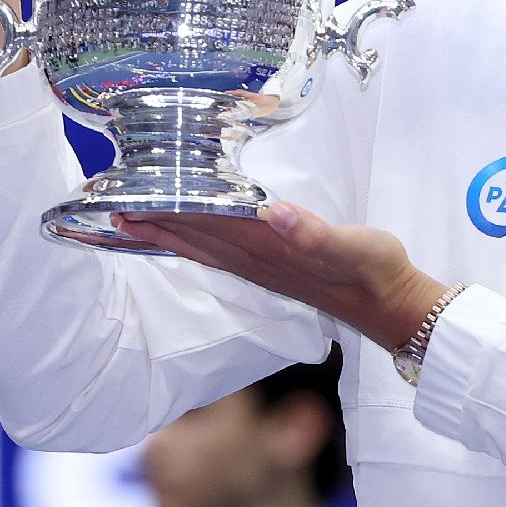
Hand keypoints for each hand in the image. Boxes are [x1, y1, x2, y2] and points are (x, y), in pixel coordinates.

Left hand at [116, 203, 448, 349]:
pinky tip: (187, 241)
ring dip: (168, 236)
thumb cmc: (377, 271)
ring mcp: (265, 270)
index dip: (172, 212)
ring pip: (204, 250)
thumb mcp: (356, 248)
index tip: (134, 200)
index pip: (211, 225)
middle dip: (156, 224)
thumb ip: (316, 234)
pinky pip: (221, 257)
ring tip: (133, 225)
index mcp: (271, 248)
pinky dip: (195, 247)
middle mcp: (259, 261)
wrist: (393, 307)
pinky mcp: (274, 272)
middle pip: (197, 239)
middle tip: (112, 208)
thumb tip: (277, 215)